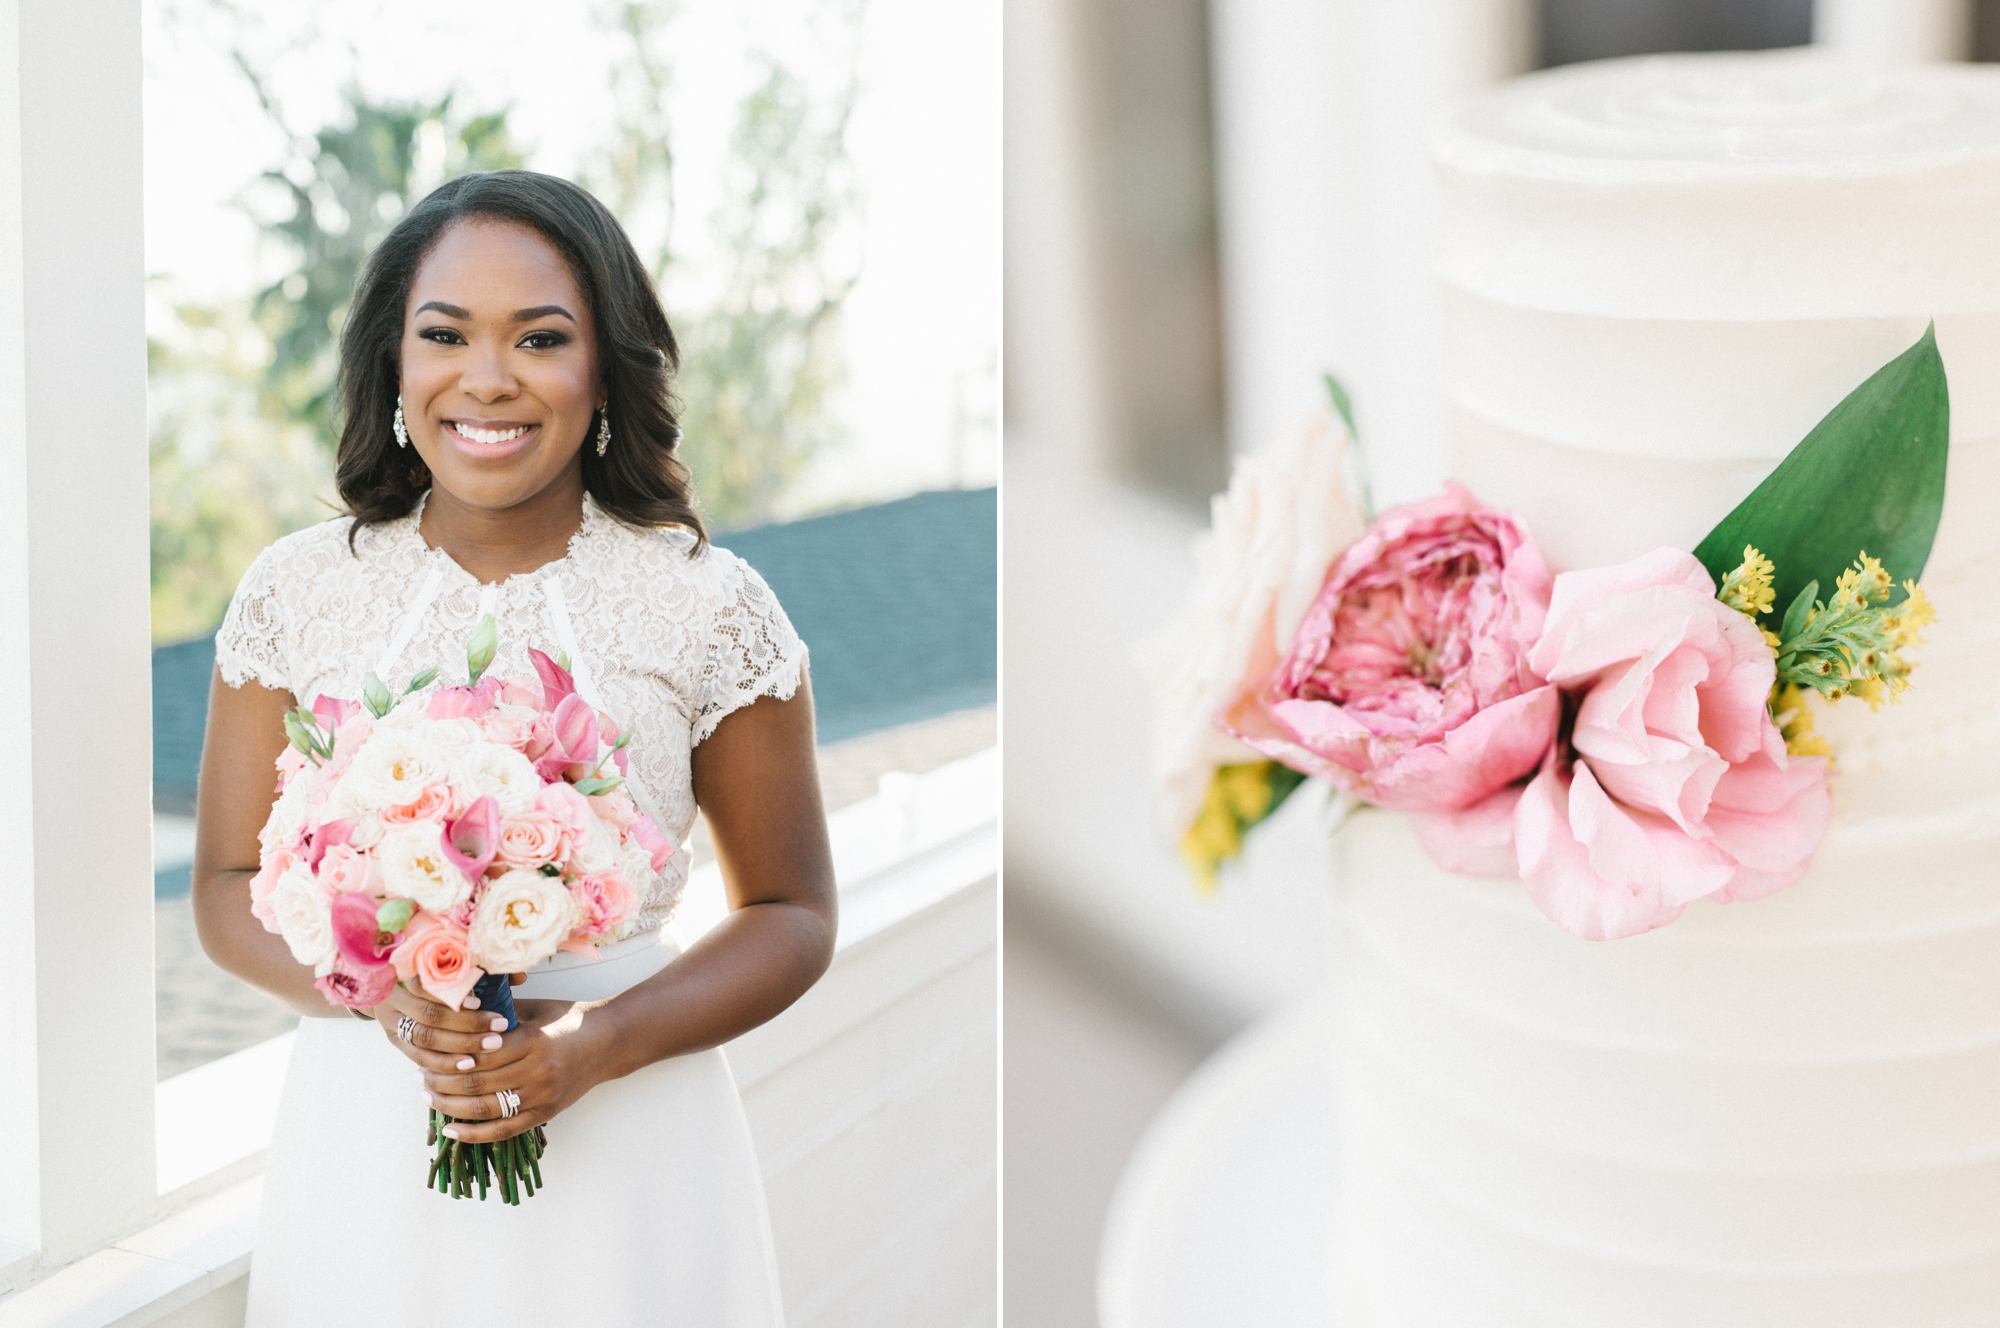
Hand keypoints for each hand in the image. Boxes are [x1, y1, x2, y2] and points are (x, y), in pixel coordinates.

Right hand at [370, 981, 510, 1069]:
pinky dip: (443, 1062)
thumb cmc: (435, 972)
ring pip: (423, 1039)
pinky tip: (468, 1065)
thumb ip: (486, 968)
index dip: (452, 994)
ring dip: (458, 1046)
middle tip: (499, 1027)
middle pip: (427, 1015)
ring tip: (489, 1047)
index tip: (480, 1002)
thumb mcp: (455, 964)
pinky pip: (419, 1057)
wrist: (388, 983)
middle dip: (466, 1024)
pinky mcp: (396, 1042)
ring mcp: (391, 1022)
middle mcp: (394, 999)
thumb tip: (521, 977)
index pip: (427, 983)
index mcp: (404, 972)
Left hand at [418, 997, 607, 1143]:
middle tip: (419, 1078)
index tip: (426, 1055)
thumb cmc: (568, 1019)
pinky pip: (503, 1131)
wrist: (608, 1042)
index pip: (478, 1055)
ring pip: (485, 1109)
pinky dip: (474, 1134)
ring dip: (450, 1107)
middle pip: (476, 1083)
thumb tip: (455, 1014)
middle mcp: (538, 1071)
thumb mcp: (534, 1009)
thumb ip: (497, 1016)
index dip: (448, 1058)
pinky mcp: (546, 1114)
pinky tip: (451, 1131)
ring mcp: (542, 1096)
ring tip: (429, 1098)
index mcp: (533, 1040)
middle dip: (441, 1083)